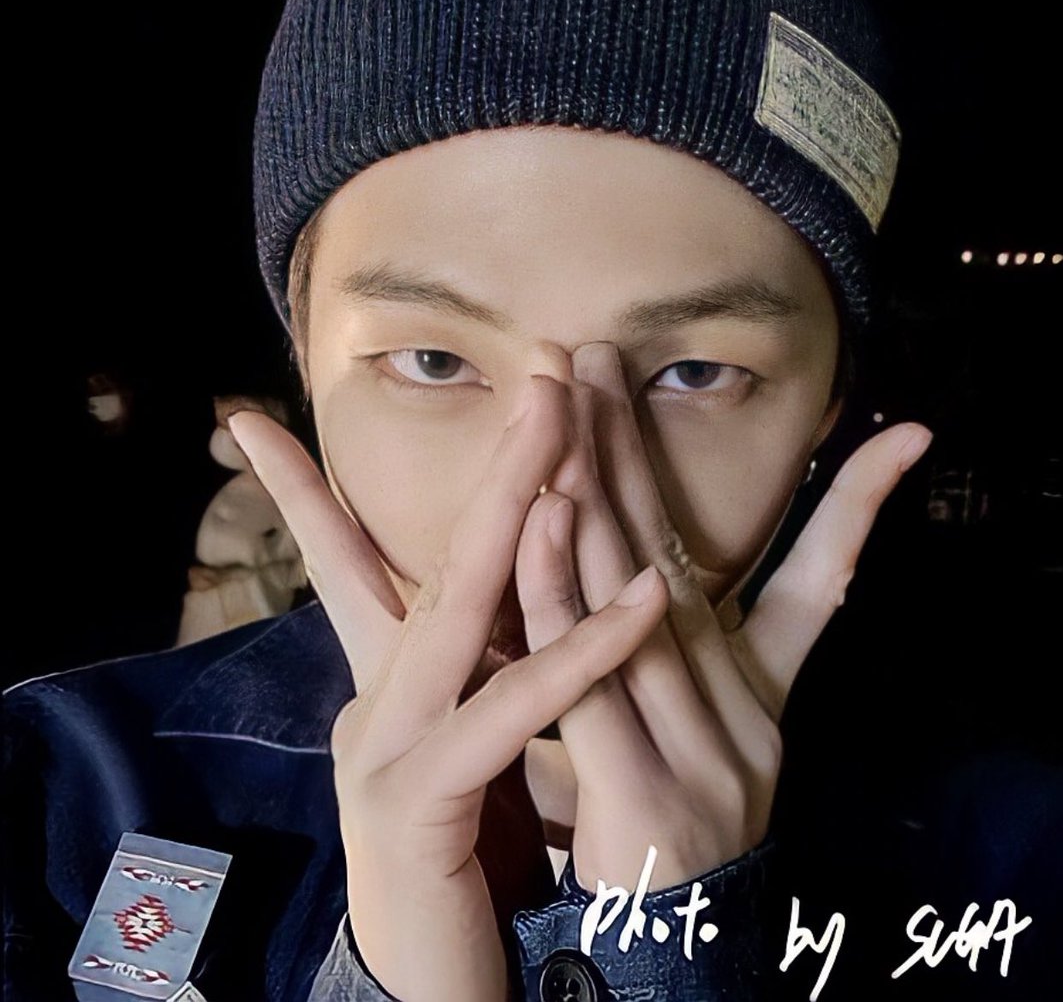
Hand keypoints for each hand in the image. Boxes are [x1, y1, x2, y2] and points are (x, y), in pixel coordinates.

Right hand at [227, 377, 668, 1001]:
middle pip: (439, 558)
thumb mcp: (463, 744)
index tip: (250, 420)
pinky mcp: (421, 800)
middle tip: (539, 373)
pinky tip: (646, 593)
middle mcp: (376, 698)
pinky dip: (577, 649)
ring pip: (461, 608)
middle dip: (495, 463)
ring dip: (521, 512)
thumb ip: (478, 670)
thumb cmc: (458, 854)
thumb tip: (497, 604)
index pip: (344, 563)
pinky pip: (512, 711)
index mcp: (390, 682)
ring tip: (570, 429)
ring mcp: (389, 744)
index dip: (298, 490)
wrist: (426, 977)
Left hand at [519, 342, 933, 893]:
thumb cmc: (664, 827)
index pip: (795, 568)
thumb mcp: (702, 736)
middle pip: (680, 558)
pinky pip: (592, 681)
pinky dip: (562, 595)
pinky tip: (538, 517)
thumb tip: (665, 575)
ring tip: (567, 400)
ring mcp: (703, 755)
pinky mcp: (643, 796)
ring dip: (596, 491)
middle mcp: (745, 715)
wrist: (664, 952)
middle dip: (630, 448)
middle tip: (590, 353)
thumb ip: (688, 651)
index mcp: (762, 693)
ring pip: (636, 602)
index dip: (788, 480)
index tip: (715, 397)